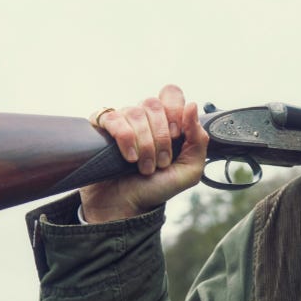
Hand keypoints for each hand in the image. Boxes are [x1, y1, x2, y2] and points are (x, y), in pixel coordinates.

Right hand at [79, 84, 208, 222]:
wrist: (126, 206)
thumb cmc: (156, 188)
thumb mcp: (189, 170)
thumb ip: (199, 140)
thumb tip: (193, 106)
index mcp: (165, 121)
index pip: (171, 94)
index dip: (175, 111)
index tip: (177, 136)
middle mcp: (143, 117)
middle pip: (153, 104)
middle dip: (160, 136)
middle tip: (161, 162)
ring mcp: (122, 121)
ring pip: (134, 112)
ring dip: (144, 144)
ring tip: (144, 167)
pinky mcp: (101, 128)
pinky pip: (112, 117)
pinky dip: (124, 138)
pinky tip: (128, 157)